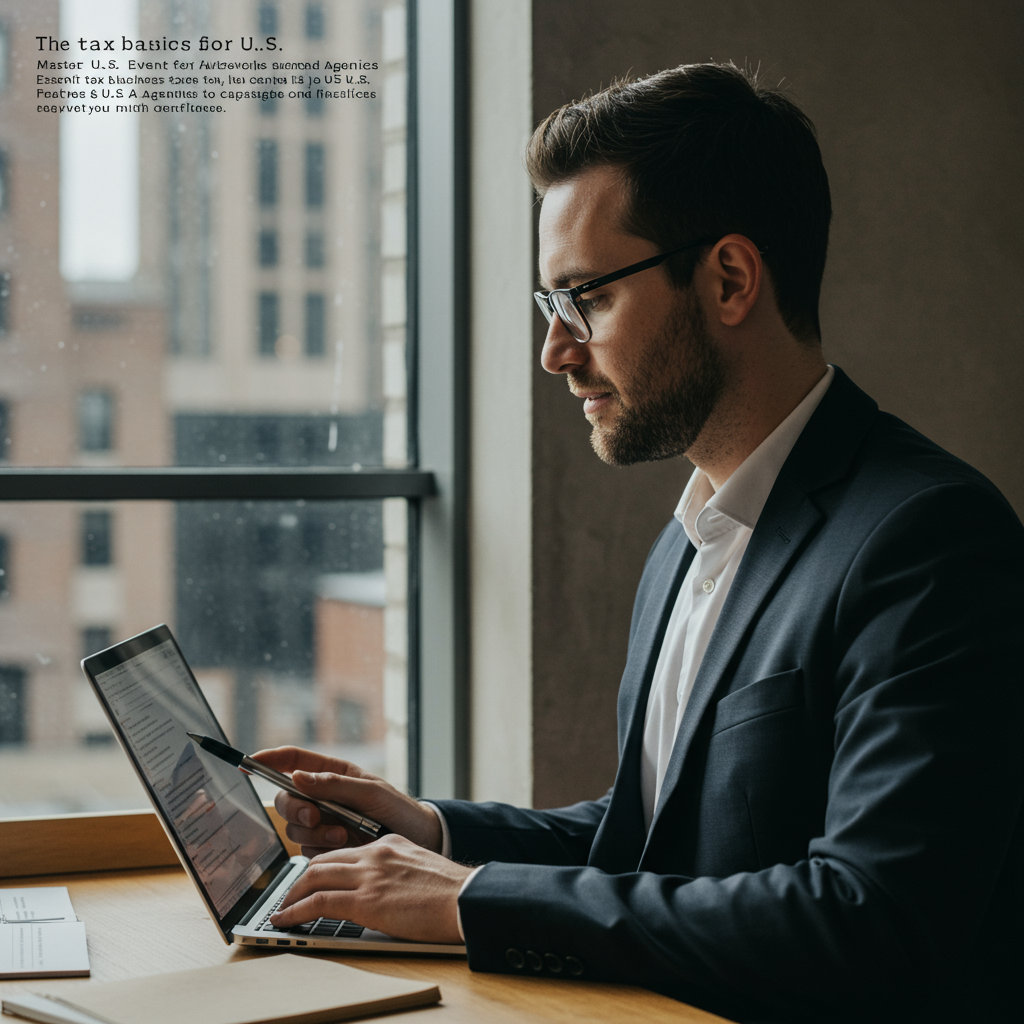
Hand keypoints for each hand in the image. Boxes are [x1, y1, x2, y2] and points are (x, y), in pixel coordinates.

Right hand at [250, 746, 442, 856]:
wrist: (419, 842)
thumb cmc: (399, 809)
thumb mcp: (372, 792)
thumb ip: (335, 785)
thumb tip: (297, 776)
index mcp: (333, 774)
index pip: (294, 760)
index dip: (270, 759)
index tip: (250, 760)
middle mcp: (322, 797)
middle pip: (286, 798)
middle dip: (294, 808)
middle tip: (315, 816)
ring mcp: (323, 823)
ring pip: (294, 827)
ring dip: (313, 832)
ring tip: (342, 834)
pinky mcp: (326, 848)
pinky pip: (306, 849)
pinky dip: (320, 849)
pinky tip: (343, 846)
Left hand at [270, 834, 468, 943]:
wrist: (465, 899)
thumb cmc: (451, 892)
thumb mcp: (419, 868)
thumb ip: (396, 870)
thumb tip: (383, 888)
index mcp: (388, 844)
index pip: (344, 851)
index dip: (323, 866)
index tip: (311, 878)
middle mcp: (374, 853)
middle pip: (323, 859)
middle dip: (300, 878)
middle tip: (288, 893)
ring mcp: (369, 875)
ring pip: (314, 876)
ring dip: (292, 894)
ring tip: (281, 909)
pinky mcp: (365, 900)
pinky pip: (318, 902)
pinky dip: (296, 910)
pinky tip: (285, 920)